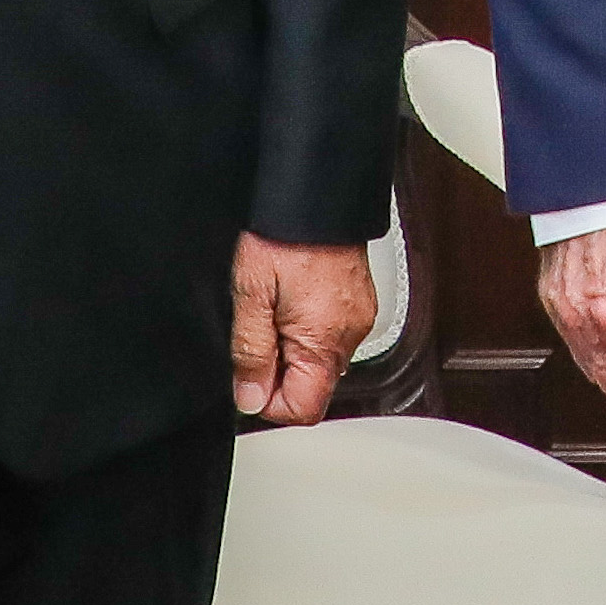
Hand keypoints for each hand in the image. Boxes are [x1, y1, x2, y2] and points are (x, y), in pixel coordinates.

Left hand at [235, 232, 377, 424]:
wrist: (317, 194)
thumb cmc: (285, 235)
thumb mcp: (250, 294)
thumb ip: (250, 353)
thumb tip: (249, 398)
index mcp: (324, 342)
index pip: (302, 410)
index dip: (267, 401)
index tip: (247, 377)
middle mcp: (349, 337)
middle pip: (311, 387)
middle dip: (277, 371)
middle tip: (257, 329)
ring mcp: (358, 320)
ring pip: (318, 361)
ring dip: (291, 348)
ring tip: (274, 307)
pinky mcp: (358, 304)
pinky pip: (330, 335)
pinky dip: (307, 328)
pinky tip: (292, 298)